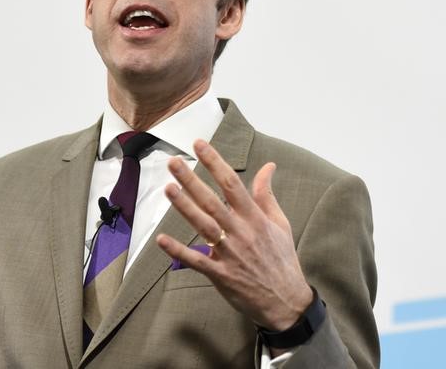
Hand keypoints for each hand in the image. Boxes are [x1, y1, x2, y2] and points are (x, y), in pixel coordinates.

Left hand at [156, 139, 311, 331]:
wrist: (287, 303)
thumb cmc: (282, 260)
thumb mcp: (280, 224)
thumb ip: (267, 194)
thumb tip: (268, 166)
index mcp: (255, 218)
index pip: (232, 184)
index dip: (215, 163)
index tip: (199, 145)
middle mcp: (241, 232)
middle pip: (212, 201)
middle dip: (192, 180)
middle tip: (174, 162)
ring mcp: (230, 254)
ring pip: (203, 226)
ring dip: (184, 207)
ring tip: (168, 188)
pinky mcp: (221, 275)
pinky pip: (196, 261)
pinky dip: (178, 251)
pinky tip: (161, 239)